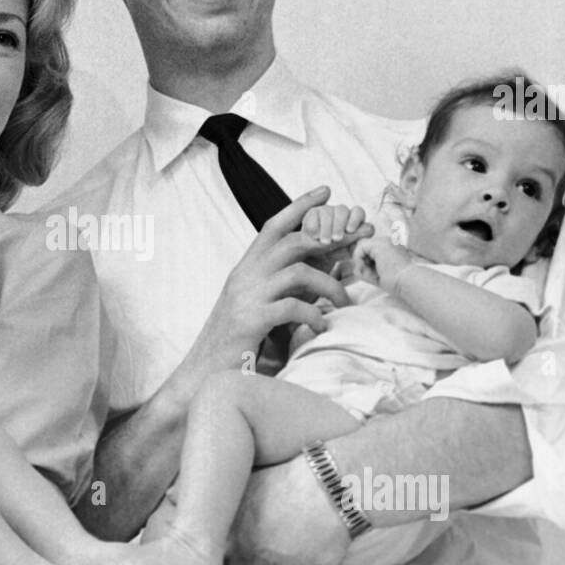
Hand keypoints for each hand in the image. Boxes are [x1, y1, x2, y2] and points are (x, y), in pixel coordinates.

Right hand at [180, 188, 352, 380]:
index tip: (325, 191)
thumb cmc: (235, 341)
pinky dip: (315, 315)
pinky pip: (293, 307)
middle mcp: (245, 275)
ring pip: (299, 272)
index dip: (299, 206)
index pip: (273, 226)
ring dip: (330, 284)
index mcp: (246, 268)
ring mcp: (247, 296)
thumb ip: (281, 286)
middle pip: (293, 241)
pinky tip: (322, 326)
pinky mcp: (252, 320)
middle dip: (332, 237)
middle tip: (361, 237)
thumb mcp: (257, 305)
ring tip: (345, 301)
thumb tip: (319, 274)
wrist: (203, 373)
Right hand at [300, 204, 372, 272]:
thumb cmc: (333, 250)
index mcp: (352, 219)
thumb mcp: (346, 247)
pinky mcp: (313, 213)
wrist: (313, 254)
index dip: (355, 219)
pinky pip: (314, 215)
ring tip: (325, 241)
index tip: (350, 231)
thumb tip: (369, 229)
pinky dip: (315, 226)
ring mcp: (326, 211)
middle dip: (339, 225)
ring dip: (327, 228)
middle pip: (343, 210)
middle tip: (336, 239)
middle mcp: (340, 213)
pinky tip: (315, 236)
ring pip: (328, 212)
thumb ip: (357, 238)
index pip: (357, 212)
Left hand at [353, 235, 413, 293]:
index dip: (365, 262)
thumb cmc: (396, 282)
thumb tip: (355, 268)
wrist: (407, 281)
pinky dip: (358, 259)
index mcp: (390, 248)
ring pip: (361, 248)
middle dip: (362, 262)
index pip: (370, 251)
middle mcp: (387, 242)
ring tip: (368, 274)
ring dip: (360, 262)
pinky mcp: (379, 244)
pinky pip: (359, 248)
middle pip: (364, 249)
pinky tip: (363, 269)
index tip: (367, 274)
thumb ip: (366, 269)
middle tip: (367, 275)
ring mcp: (383, 241)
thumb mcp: (378, 275)